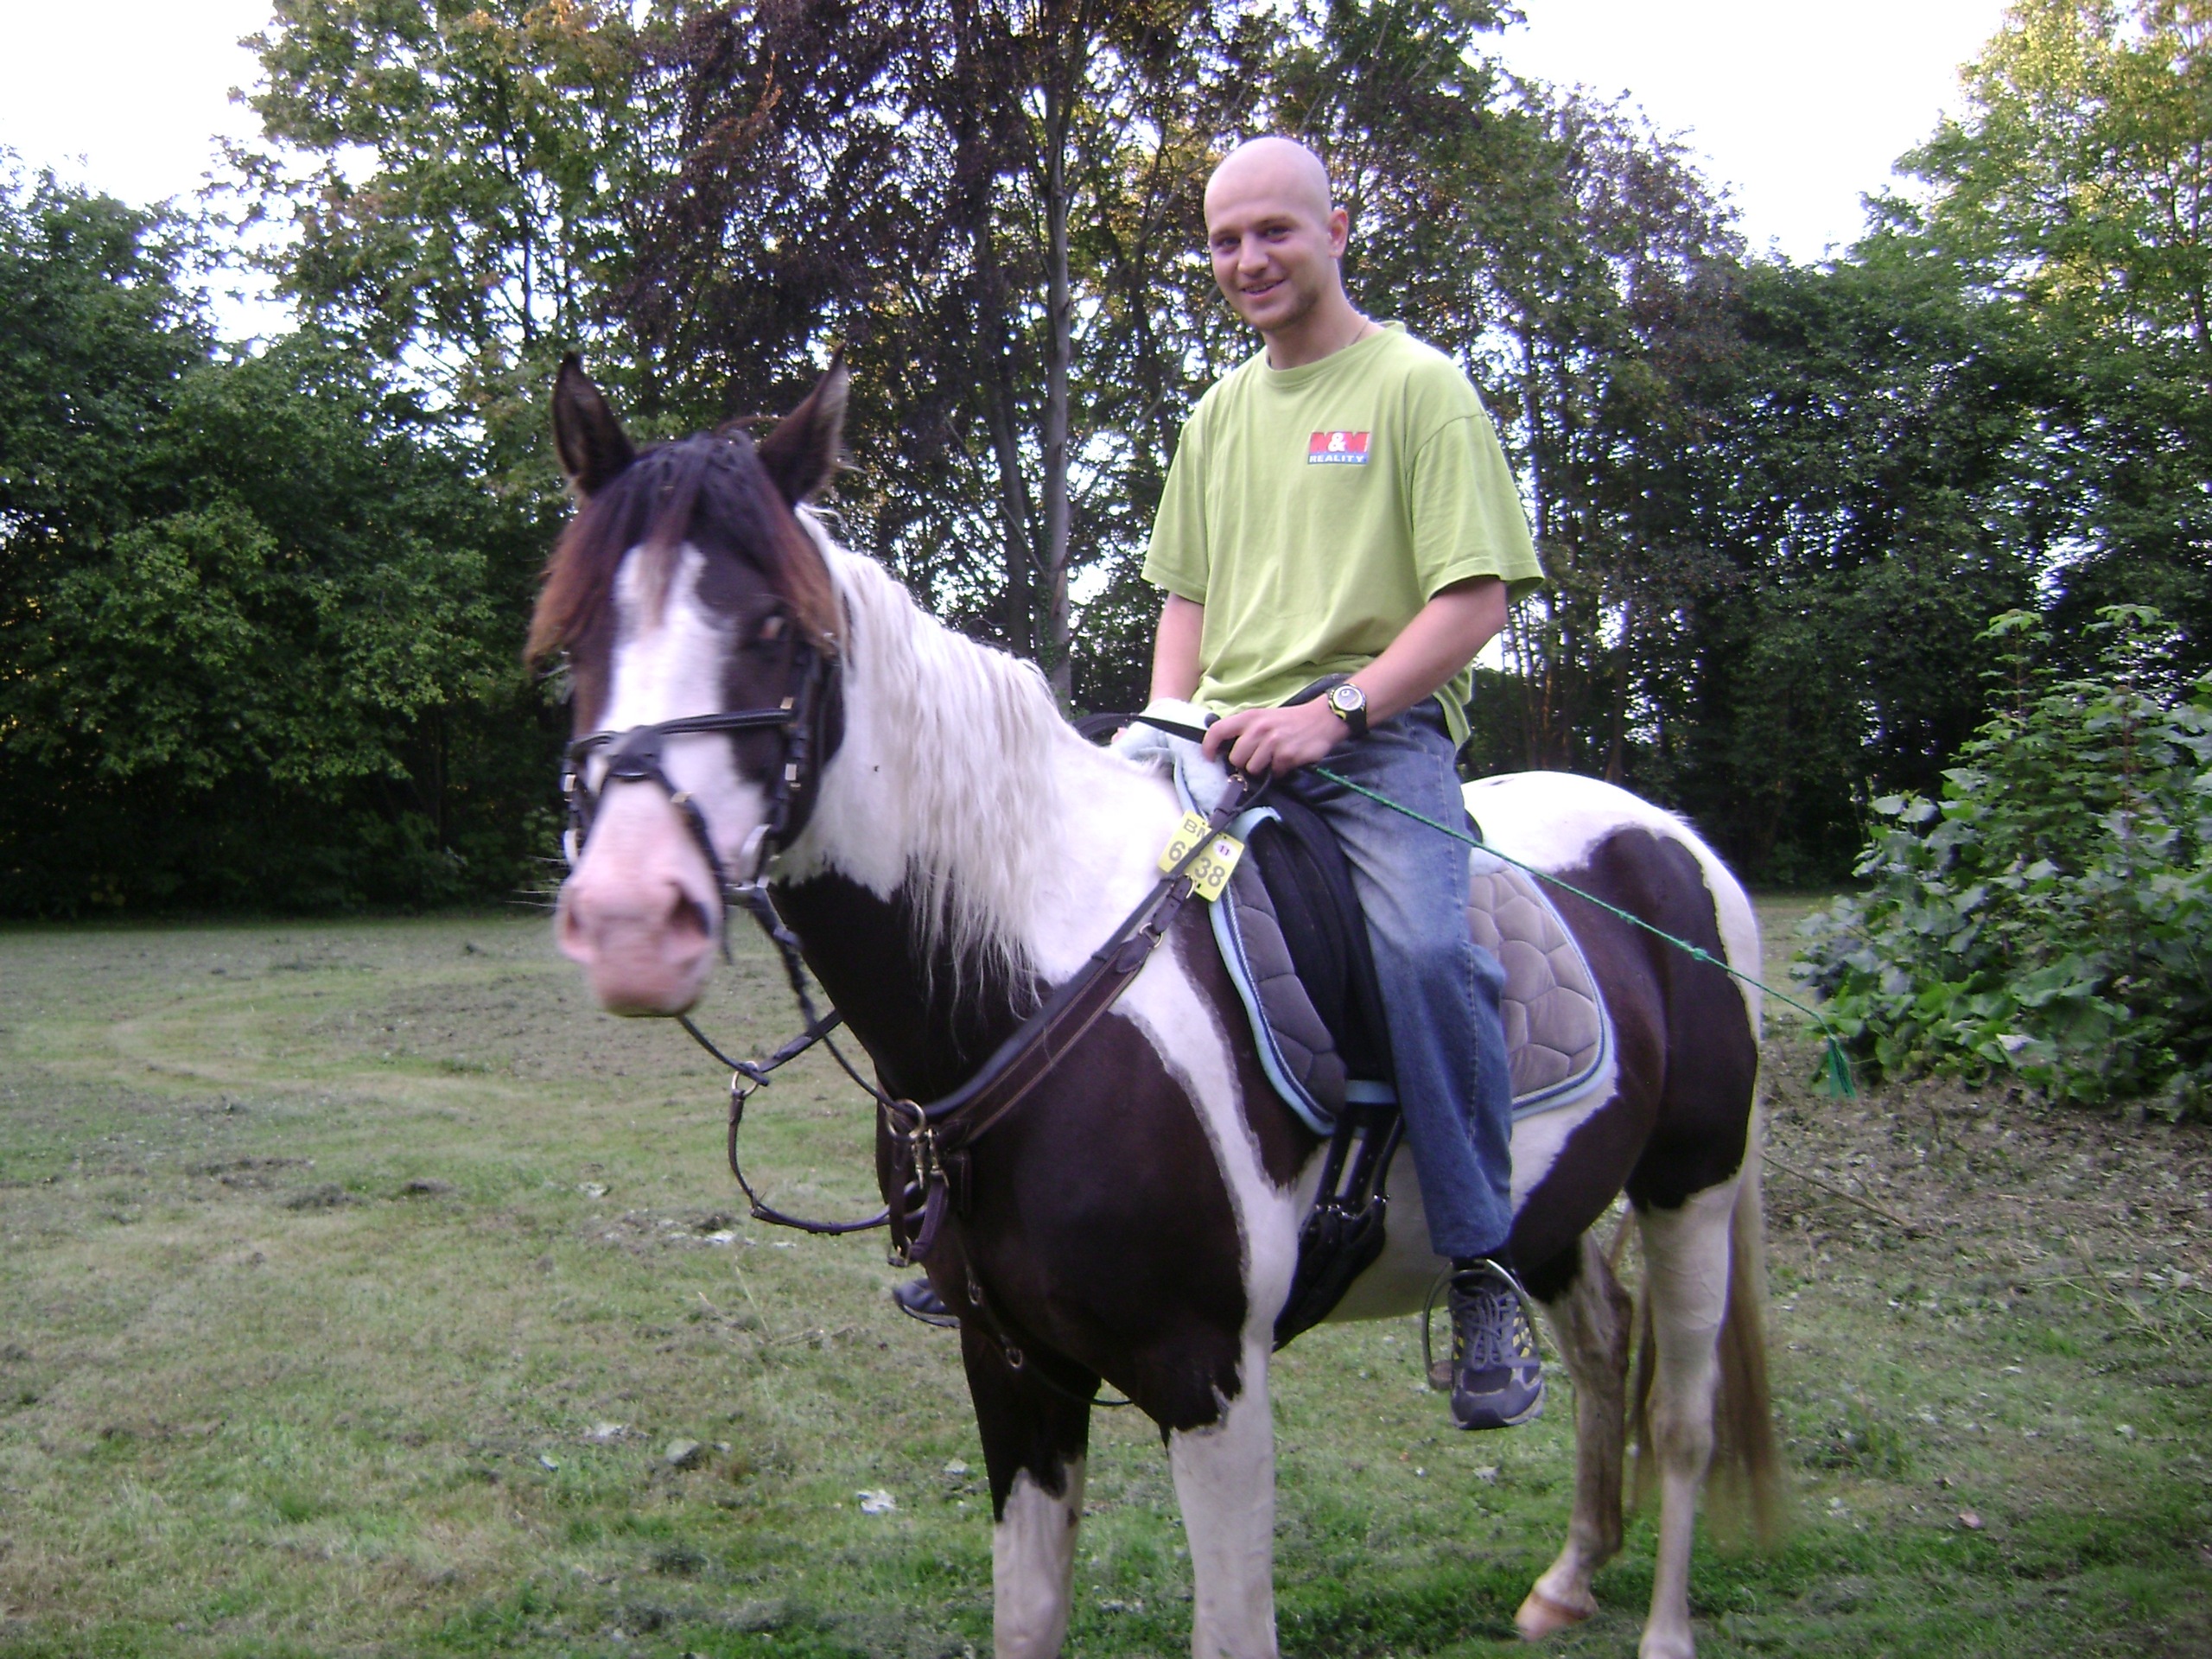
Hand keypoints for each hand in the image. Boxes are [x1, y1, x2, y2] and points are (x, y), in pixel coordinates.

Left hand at [1201, 699, 1345, 774]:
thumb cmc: (1289, 720)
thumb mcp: (1264, 717)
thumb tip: (1225, 751)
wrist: (1323, 719)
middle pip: (1236, 758)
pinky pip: (1275, 772)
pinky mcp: (1287, 756)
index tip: (1209, 757)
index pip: (1218, 731)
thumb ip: (1245, 730)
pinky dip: (1281, 770)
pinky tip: (1289, 758)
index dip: (1208, 746)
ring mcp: (1273, 743)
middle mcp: (1258, 729)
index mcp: (1249, 717)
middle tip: (1258, 756)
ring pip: (1253, 768)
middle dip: (1244, 762)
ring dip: (1263, 767)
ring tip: (1275, 756)